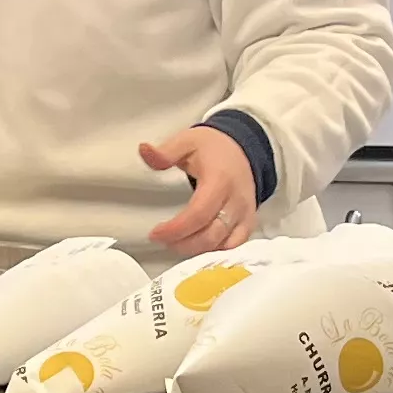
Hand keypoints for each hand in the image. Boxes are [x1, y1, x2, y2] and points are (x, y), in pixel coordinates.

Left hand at [139, 127, 259, 252]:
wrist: (242, 149)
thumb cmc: (213, 148)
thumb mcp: (186, 141)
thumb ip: (165, 152)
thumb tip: (144, 150)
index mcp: (220, 181)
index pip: (198, 214)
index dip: (175, 229)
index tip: (155, 234)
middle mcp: (236, 201)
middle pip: (211, 235)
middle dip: (183, 244)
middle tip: (162, 240)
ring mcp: (245, 214)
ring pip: (223, 244)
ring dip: (197, 250)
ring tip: (175, 243)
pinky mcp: (249, 222)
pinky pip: (235, 245)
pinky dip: (216, 251)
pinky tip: (197, 248)